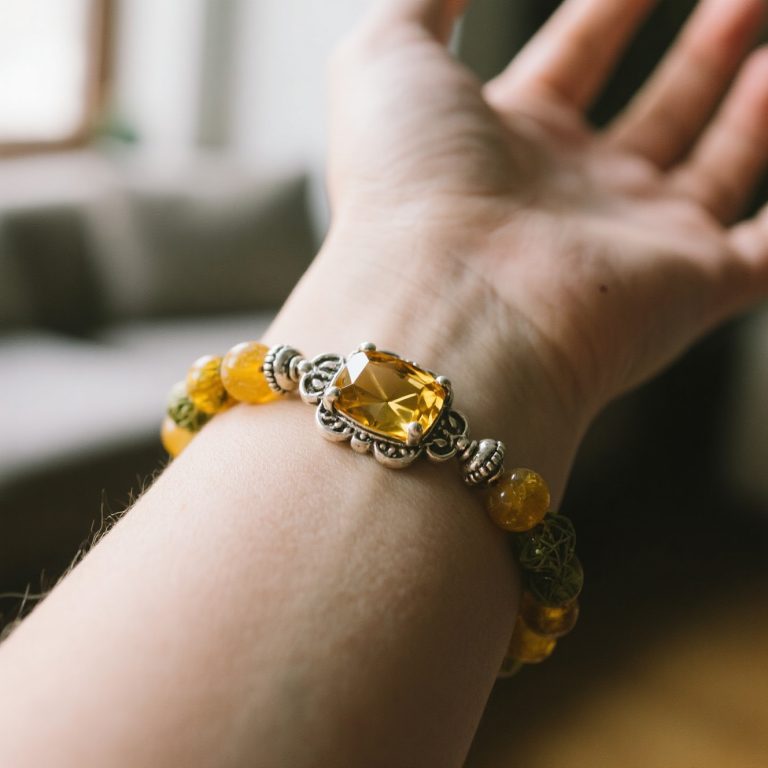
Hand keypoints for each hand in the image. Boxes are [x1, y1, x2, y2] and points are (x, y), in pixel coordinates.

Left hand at [321, 0, 767, 419]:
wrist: (447, 308)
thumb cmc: (407, 190)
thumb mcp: (389, 59)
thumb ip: (423, 1)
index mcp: (506, 145)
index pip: (574, 56)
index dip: (611, 6)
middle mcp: (572, 198)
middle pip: (655, 111)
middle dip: (702, 46)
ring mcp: (633, 246)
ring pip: (717, 167)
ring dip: (755, 105)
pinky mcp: (691, 290)